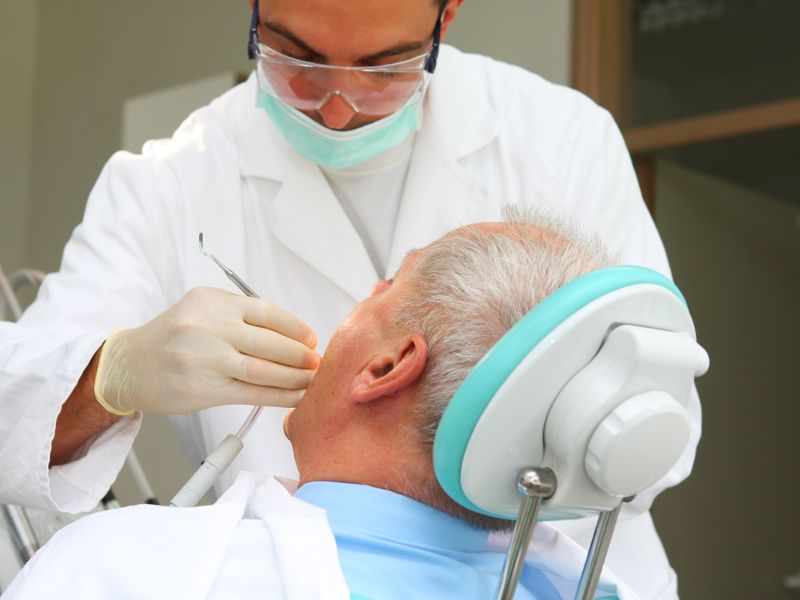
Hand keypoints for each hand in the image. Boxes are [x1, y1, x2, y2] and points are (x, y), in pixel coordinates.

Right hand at [94, 287, 319, 413]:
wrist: (130, 366)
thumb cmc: (173, 338)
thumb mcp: (201, 310)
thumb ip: (239, 315)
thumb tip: (291, 333)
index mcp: (212, 302)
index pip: (266, 311)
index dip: (295, 327)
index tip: (311, 338)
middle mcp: (209, 326)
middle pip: (269, 341)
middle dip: (299, 354)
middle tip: (315, 362)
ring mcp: (206, 359)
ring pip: (263, 368)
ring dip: (294, 377)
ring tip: (310, 380)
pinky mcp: (205, 388)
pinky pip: (252, 392)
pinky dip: (279, 396)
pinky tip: (294, 396)